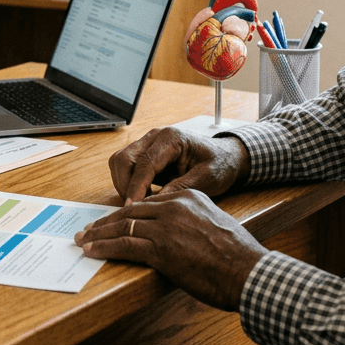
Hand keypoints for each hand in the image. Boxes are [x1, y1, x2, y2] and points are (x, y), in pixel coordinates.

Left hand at [74, 189, 265, 310]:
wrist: (246, 270)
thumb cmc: (236, 253)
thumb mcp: (213, 222)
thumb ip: (191, 220)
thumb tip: (176, 231)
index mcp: (187, 196)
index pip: (147, 202)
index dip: (126, 212)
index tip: (113, 219)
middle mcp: (174, 207)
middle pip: (130, 211)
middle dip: (106, 221)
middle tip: (89, 228)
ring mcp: (166, 227)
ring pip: (123, 226)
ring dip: (99, 234)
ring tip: (84, 240)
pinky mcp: (161, 249)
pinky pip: (125, 245)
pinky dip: (105, 247)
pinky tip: (93, 251)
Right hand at [110, 128, 249, 203]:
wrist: (225, 157)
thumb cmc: (219, 165)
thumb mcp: (206, 179)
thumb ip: (181, 187)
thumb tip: (155, 201)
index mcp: (171, 138)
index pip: (144, 162)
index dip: (136, 186)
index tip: (133, 206)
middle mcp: (155, 137)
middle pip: (123, 158)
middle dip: (125, 185)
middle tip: (136, 207)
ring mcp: (148, 144)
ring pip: (119, 162)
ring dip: (123, 184)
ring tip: (140, 203)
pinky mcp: (145, 155)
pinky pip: (125, 167)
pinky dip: (127, 183)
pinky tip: (142, 197)